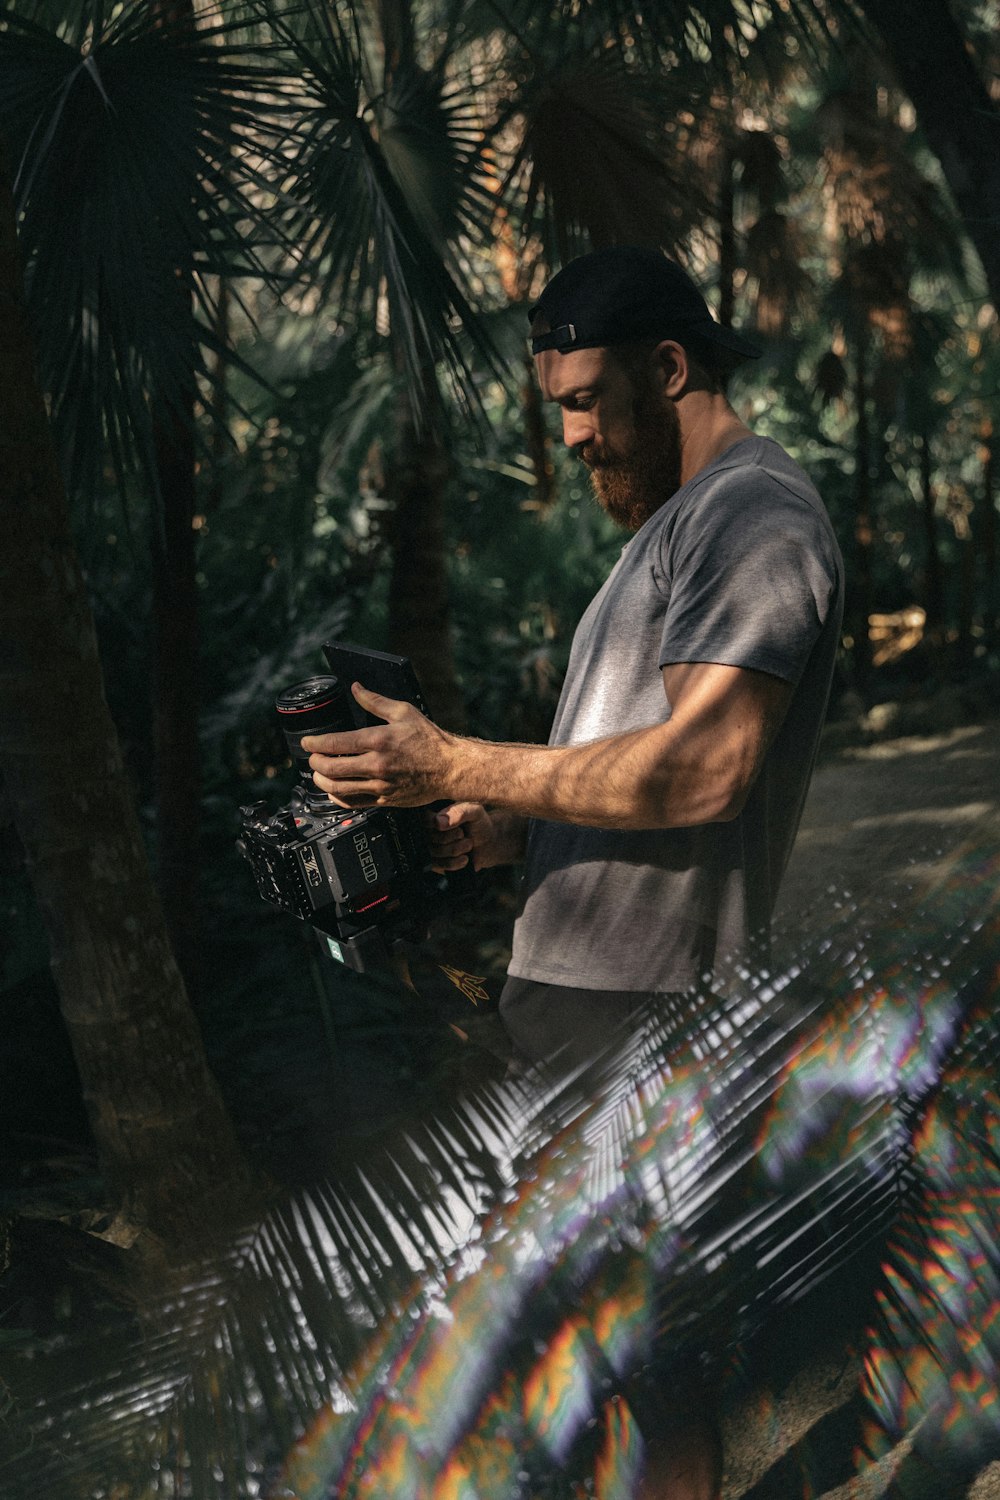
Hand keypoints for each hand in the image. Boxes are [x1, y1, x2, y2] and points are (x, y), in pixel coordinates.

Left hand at [302, 682, 457, 807]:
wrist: (450, 768)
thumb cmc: (430, 740)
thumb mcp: (403, 712)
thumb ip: (375, 701)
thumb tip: (356, 687)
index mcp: (378, 740)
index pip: (334, 743)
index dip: (313, 744)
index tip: (307, 743)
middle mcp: (376, 764)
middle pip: (331, 768)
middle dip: (314, 763)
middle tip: (312, 758)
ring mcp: (380, 785)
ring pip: (338, 788)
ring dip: (322, 781)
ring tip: (319, 774)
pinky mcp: (385, 800)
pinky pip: (354, 803)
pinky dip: (338, 797)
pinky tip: (335, 790)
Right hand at [429, 803, 526, 871]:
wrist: (488, 843)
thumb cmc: (478, 823)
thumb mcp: (474, 811)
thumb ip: (459, 812)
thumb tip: (438, 822)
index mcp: (434, 814)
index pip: (425, 820)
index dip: (443, 826)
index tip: (459, 827)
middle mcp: (428, 831)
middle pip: (431, 837)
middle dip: (454, 837)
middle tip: (464, 834)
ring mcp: (431, 848)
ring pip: (437, 852)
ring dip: (458, 849)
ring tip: (467, 844)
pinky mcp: (436, 864)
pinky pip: (442, 865)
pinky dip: (457, 862)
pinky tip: (465, 857)